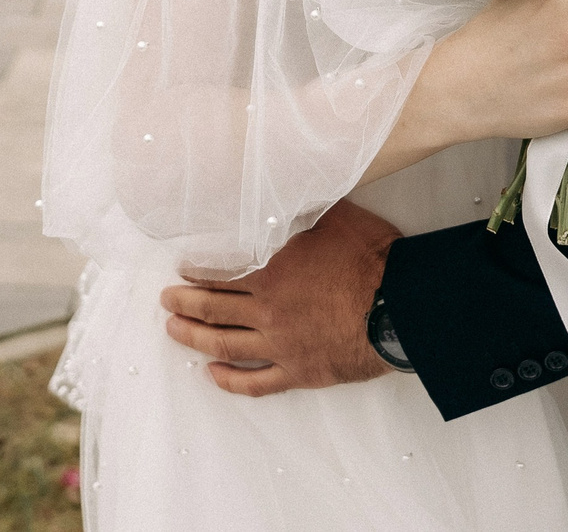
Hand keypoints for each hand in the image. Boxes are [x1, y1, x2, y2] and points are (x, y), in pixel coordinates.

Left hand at [160, 199, 400, 396]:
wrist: (402, 306)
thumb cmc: (371, 258)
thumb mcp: (332, 215)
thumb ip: (301, 207)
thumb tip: (285, 183)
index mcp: (270, 271)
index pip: (218, 273)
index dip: (193, 272)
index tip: (178, 270)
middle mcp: (267, 310)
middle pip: (212, 309)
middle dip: (183, 303)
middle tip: (165, 300)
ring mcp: (281, 345)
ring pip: (225, 344)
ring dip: (193, 338)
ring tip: (173, 330)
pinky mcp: (301, 372)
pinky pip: (257, 383)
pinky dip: (230, 381)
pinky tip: (213, 376)